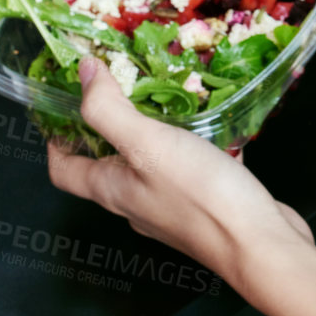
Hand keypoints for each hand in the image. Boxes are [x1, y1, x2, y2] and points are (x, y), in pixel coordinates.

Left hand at [48, 57, 312, 296]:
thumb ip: (110, 110)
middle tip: (121, 83)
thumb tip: (83, 72)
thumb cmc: (200, 195)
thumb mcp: (147, 144)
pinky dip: (195, 142)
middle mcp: (136, 202)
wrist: (259, 244)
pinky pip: (191, 167)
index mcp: (112, 190)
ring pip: (151, 163)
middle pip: (107, 164)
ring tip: (167, 93)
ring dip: (154, 129)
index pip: (63, 170)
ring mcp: (172, 206)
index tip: (63, 105)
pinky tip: (213, 120)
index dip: (55, 141)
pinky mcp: (207, 204)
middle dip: (109, 124)